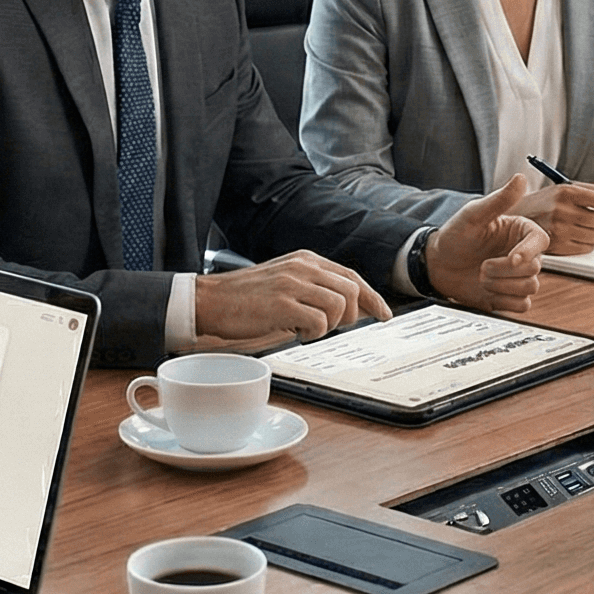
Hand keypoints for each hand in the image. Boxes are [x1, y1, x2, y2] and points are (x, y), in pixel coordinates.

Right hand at [193, 250, 389, 348]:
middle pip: (352, 291)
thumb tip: (345, 306)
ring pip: (340, 306)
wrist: (210, 300)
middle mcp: (303, 267)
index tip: (384, 314)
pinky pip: (318, 322)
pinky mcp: (282, 303)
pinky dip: (313, 333)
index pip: (352, 276)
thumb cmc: (245, 296)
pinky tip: (296, 332)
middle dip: (352, 315)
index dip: (373, 297)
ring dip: (330, 325)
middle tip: (333, 328)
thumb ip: (312, 286)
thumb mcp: (283, 280)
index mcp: (305, 260)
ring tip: (308, 329)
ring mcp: (292, 284)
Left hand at [426, 175, 550, 312]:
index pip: (540, 241)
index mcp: (520, 232)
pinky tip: (488, 292)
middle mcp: (523, 254)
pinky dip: (503, 301)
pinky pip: (521, 306)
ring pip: (529, 288)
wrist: (438, 264)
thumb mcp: (473, 215)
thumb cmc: (455, 236)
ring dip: (501, 286)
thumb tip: (521, 178)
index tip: (512, 258)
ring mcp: (517, 277)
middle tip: (481, 266)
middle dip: (504, 271)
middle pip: (535, 268)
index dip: (529, 252)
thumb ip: (498, 200)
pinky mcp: (510, 296)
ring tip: (481, 277)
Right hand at [513, 181, 593, 255]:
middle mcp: (562, 210)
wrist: (516, 217)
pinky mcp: (557, 245)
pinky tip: (581, 237)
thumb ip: (590, 192)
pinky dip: (589, 243)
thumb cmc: (544, 203)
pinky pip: (587, 248)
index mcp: (566, 192)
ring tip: (593, 229)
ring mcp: (559, 229)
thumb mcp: (562, 188)